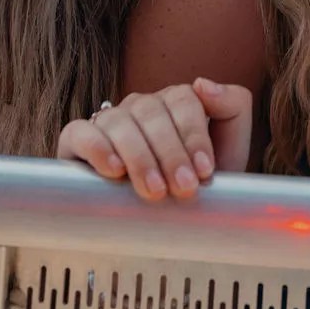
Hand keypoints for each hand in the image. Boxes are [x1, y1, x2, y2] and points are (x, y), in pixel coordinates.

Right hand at [55, 80, 251, 200]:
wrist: (165, 225)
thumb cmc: (197, 184)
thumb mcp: (228, 148)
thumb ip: (232, 108)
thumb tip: (203, 83)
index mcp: (174, 102)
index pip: (183, 100)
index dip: (194, 135)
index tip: (205, 171)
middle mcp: (140, 107)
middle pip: (152, 112)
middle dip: (171, 153)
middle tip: (184, 188)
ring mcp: (108, 121)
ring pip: (119, 122)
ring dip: (139, 157)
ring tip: (154, 191)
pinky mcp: (77, 141)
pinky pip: (81, 132)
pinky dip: (97, 148)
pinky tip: (113, 170)